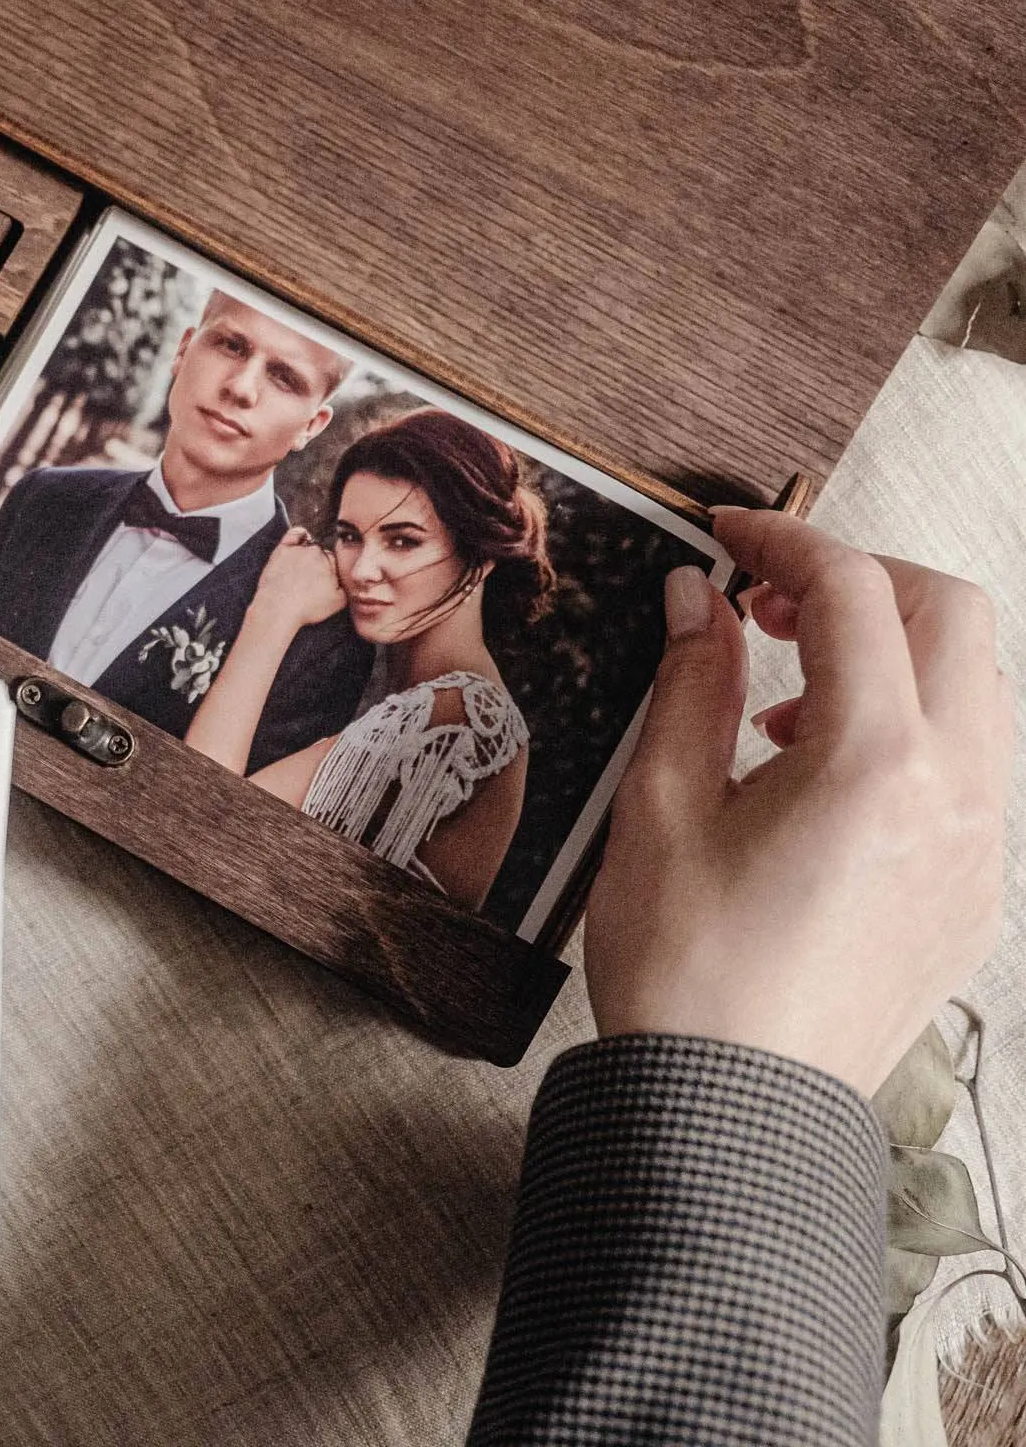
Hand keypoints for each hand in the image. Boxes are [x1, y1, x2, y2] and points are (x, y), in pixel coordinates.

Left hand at [247, 527, 345, 633]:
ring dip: (307, 553)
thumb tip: (345, 580)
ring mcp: (297, 550)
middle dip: (318, 563)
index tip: (324, 578)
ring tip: (302, 570)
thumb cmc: (306, 607)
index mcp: (330, 562)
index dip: (329, 570)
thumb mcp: (338, 601)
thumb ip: (345, 586)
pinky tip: (301, 536)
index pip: (333, 559)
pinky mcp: (281, 551)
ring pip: (307, 545)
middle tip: (311, 579)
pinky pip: (293, 535)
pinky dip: (298, 534)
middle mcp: (314, 552)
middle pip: (320, 552)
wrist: (279, 609)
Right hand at [586, 509, 1010, 1097]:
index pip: (855, 592)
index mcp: (874, 763)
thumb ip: (694, 680)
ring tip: (787, 698)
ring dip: (893, 653)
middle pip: (951, 616)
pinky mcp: (977, 892)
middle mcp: (957, 795)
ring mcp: (982, 848)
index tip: (728, 538)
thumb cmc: (686, 965)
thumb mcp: (663, 803)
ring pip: (977, 687)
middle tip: (768, 604)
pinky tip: (819, 772)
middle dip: (862, 582)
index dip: (785, 542)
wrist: (730, 1107)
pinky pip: (974, 765)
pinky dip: (911, 726)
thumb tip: (700, 598)